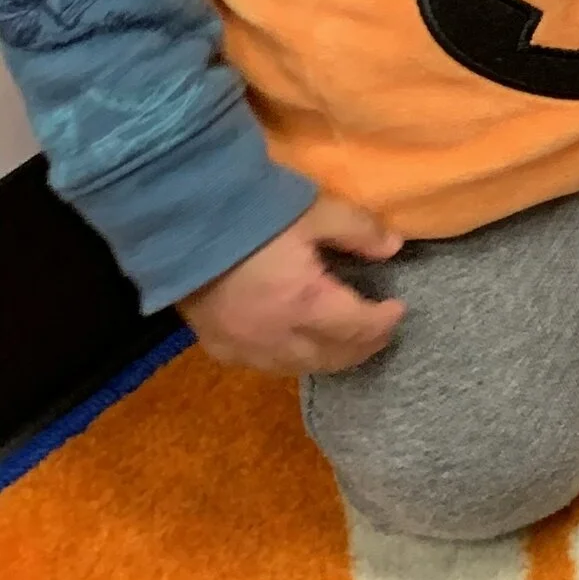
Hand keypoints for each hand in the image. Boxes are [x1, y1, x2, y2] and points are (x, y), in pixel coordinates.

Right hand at [181, 194, 405, 374]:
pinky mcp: (216, 345)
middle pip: (330, 357)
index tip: (398, 309)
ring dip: (327, 357)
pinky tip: (296, 346)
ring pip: (297, 368)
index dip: (383, 322)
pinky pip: (262, 365)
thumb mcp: (315, 211)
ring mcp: (242, 346)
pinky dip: (290, 360)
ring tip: (345, 341)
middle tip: (379, 331)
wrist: (179, 219)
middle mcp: (275, 337)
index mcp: (304, 305)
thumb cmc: (253, 212)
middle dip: (361, 346)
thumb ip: (358, 230)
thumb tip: (394, 247)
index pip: (357, 328)